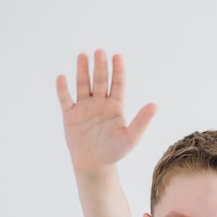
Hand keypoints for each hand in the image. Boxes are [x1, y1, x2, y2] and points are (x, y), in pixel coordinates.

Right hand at [56, 50, 156, 172]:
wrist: (94, 164)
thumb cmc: (114, 152)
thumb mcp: (131, 137)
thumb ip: (141, 121)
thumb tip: (155, 105)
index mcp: (116, 106)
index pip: (118, 84)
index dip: (118, 70)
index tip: (117, 56)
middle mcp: (100, 103)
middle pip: (100, 80)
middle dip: (100, 67)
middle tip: (100, 52)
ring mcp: (84, 107)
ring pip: (83, 85)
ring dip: (83, 71)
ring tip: (83, 56)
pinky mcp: (70, 115)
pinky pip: (65, 99)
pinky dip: (63, 89)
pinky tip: (61, 78)